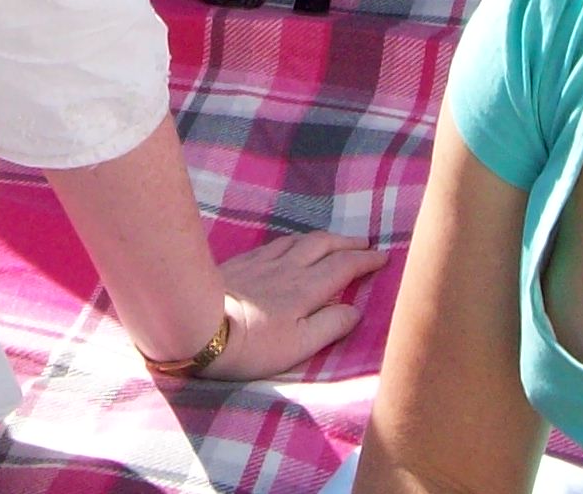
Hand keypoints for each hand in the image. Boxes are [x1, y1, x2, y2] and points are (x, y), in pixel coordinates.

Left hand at [200, 228, 388, 378]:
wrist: (199, 324)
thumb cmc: (252, 344)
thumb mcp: (299, 345)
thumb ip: (330, 325)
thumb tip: (355, 309)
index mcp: (307, 289)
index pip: (344, 266)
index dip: (366, 261)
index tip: (383, 258)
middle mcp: (288, 268)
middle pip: (323, 245)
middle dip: (348, 242)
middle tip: (364, 244)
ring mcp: (262, 262)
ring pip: (299, 240)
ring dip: (322, 238)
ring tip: (332, 241)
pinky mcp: (240, 263)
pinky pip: (275, 243)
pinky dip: (293, 241)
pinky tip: (288, 246)